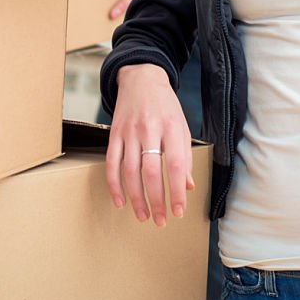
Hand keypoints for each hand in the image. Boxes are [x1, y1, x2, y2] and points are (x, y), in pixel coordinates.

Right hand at [105, 63, 194, 225]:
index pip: (176, 164)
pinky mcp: (114, 134)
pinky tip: (120, 202)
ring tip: (143, 216)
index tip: (179, 211)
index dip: (177, 191)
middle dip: (156, 200)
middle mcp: (150, 129)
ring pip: (130, 171)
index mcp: (171, 127)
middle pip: (152, 172)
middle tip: (160, 220)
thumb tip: (188, 186)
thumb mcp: (181, 125)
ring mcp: (129, 132)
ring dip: (136, 198)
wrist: (141, 78)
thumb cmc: (165, 105)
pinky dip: (114, 185)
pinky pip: (111, 164)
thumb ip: (185, 155)